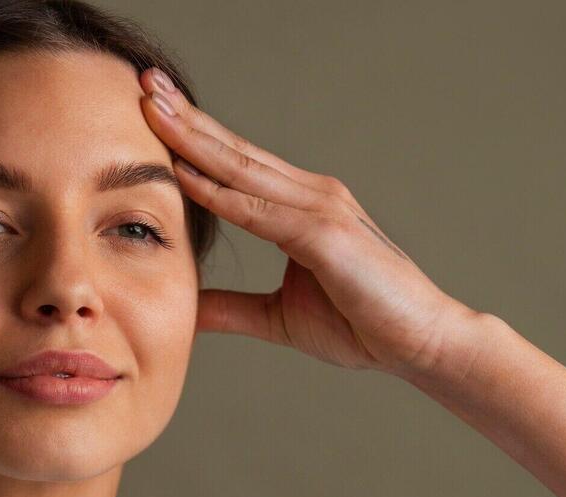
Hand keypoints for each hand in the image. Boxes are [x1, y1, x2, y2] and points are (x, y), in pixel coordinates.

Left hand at [138, 67, 481, 380]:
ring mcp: (320, 209)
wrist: (422, 343)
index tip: (151, 110)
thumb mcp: (278, 317)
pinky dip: (219, 192)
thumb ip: (232, 308)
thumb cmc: (362, 325)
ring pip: (242, 168)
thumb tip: (188, 308)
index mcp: (301, 206)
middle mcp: (311, 195)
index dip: (193, 135)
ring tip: (153, 109)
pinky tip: (183, 174)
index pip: (236, 162)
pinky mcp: (325, 236)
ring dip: (193, 138)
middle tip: (143, 83)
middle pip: (235, 150)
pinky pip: (259, 211)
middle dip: (186, 117)